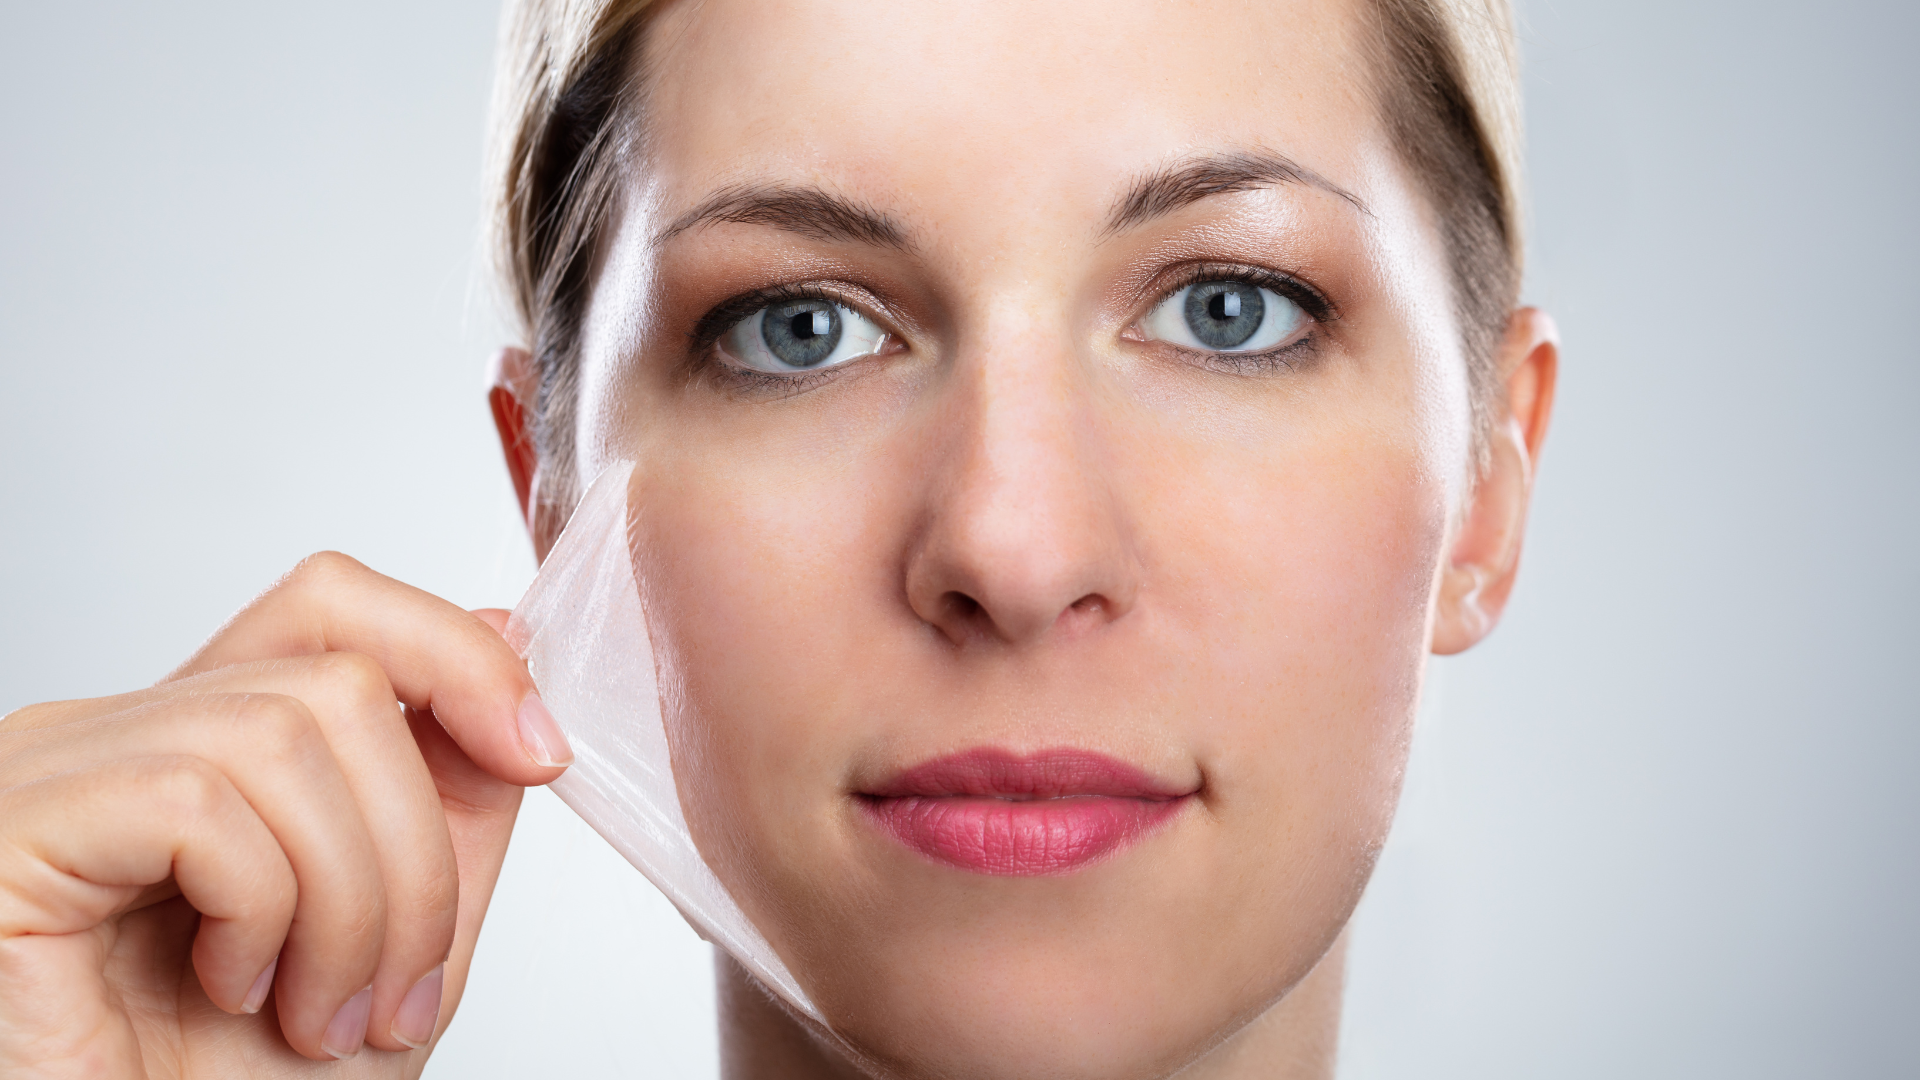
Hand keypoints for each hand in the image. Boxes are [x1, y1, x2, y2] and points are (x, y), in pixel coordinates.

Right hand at [0, 552, 569, 1077]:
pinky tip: (236, 991)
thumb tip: (506, 634)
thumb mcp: (406, 930)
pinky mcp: (16, 827)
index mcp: (207, 743)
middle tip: (398, 989)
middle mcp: (120, 736)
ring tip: (324, 1012)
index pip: (332, 604)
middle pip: (339, 677)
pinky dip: (262, 911)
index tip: (540, 756)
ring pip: (281, 735)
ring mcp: (56, 772)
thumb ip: (454, 789)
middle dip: (417, 847)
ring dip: (350, 900)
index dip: (457, 656)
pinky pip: (194, 803)